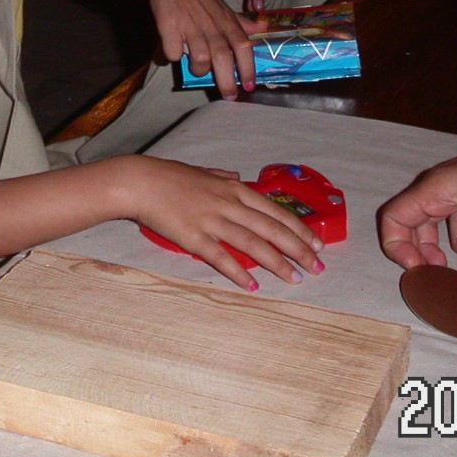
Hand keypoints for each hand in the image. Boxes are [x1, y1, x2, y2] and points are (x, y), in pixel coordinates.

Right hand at [120, 155, 324, 289]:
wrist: (140, 182)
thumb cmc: (170, 176)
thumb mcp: (203, 172)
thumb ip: (223, 176)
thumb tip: (238, 177)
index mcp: (233, 188)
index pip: (275, 211)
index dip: (299, 228)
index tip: (317, 244)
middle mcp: (228, 204)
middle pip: (271, 229)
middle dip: (298, 249)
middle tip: (317, 267)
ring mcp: (212, 221)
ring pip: (253, 244)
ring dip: (277, 263)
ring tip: (295, 279)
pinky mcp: (193, 237)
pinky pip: (221, 257)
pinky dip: (239, 272)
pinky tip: (253, 285)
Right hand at [129, 0, 259, 99]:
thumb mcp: (224, 7)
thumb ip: (241, 22)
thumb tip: (263, 29)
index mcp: (226, 22)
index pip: (243, 48)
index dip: (248, 68)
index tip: (249, 86)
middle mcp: (212, 27)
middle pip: (223, 59)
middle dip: (227, 82)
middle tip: (228, 96)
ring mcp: (191, 28)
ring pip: (200, 60)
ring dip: (199, 69)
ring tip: (197, 69)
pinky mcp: (170, 28)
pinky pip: (174, 53)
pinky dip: (173, 56)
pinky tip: (173, 51)